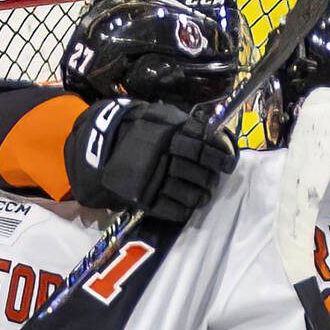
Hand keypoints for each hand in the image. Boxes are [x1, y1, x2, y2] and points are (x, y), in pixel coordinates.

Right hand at [66, 99, 236, 223]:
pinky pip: (174, 211)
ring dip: (202, 196)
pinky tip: (189, 205)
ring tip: (204, 194)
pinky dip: (186, 210)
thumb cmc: (139, 130)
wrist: (101, 148)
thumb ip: (186, 125)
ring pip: (191, 195)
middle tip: (213, 180)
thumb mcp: (161, 118)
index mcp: (168, 134)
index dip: (219, 156)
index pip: (203, 146)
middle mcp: (163, 157)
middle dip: (211, 179)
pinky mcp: (146, 200)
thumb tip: (216, 135)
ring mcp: (154, 180)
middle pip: (199, 172)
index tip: (228, 163)